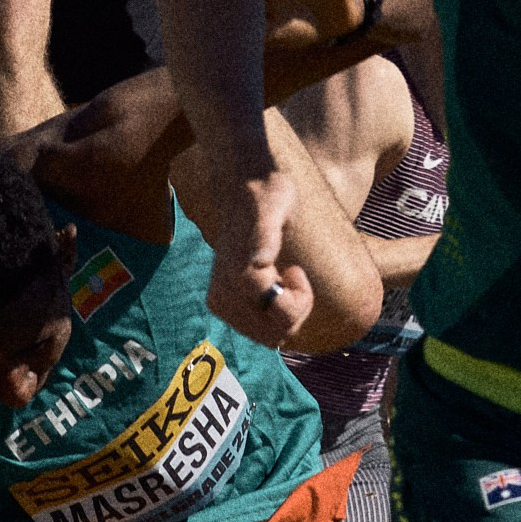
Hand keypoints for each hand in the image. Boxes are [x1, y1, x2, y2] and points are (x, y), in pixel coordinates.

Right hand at [201, 162, 312, 344]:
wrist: (243, 184)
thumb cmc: (268, 192)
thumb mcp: (277, 202)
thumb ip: (267, 232)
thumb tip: (259, 262)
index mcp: (239, 273)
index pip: (281, 315)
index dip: (300, 298)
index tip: (296, 269)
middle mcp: (224, 291)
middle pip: (274, 334)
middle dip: (293, 311)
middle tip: (291, 274)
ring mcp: (220, 299)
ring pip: (266, 337)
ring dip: (282, 313)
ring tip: (279, 277)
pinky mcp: (220, 300)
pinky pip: (255, 330)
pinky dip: (270, 315)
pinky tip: (269, 285)